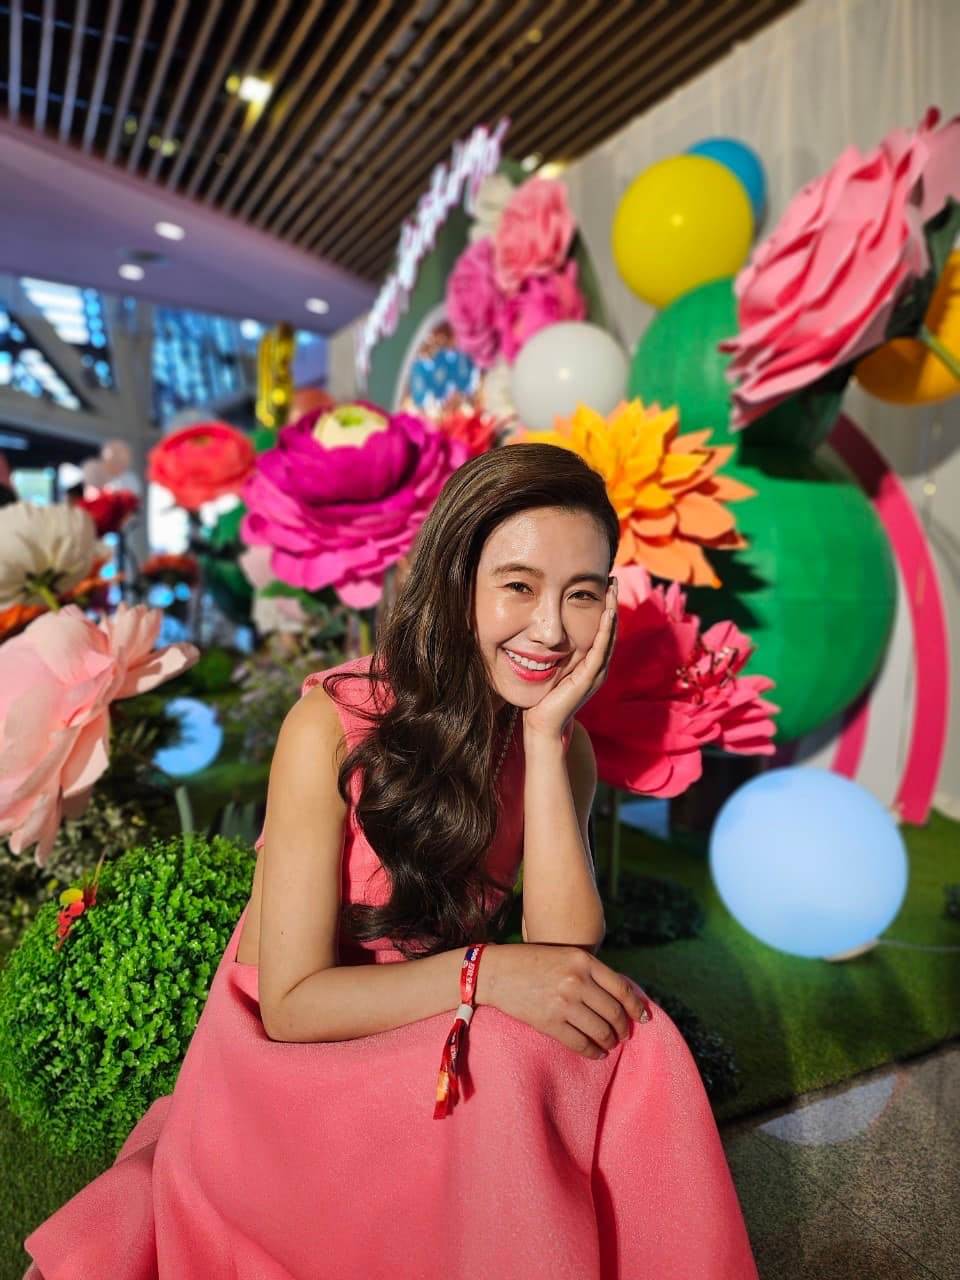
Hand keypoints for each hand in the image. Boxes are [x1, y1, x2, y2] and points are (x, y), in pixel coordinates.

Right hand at [482, 942, 651, 1060]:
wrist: (495, 971)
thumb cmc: (531, 961)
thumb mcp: (565, 955)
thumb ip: (590, 971)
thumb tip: (620, 995)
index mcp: (583, 960)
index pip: (622, 988)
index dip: (637, 1006)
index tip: (644, 1017)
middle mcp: (577, 981)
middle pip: (614, 1012)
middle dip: (624, 1028)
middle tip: (625, 1034)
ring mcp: (563, 1003)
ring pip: (601, 1031)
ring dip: (610, 1041)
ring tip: (611, 1044)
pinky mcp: (549, 1023)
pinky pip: (581, 1044)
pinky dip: (594, 1052)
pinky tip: (597, 1052)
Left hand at [522, 578, 617, 739]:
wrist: (542, 724)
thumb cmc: (543, 696)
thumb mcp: (551, 666)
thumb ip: (553, 651)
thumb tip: (542, 630)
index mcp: (590, 663)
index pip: (602, 630)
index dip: (605, 607)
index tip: (604, 585)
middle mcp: (598, 666)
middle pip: (610, 629)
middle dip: (612, 603)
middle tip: (613, 580)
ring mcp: (596, 673)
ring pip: (609, 636)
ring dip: (612, 612)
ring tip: (613, 591)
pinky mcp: (589, 678)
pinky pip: (600, 650)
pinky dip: (606, 631)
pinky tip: (608, 614)